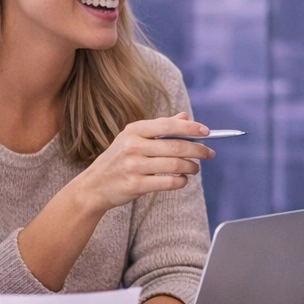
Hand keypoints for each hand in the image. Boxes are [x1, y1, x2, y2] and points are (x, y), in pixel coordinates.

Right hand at [68, 114, 213, 215]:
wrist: (94, 186)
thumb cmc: (118, 160)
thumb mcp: (133, 138)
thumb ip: (159, 128)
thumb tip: (185, 117)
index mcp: (134, 130)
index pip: (169, 125)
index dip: (191, 128)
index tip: (206, 132)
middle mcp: (133, 146)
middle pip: (176, 146)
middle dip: (198, 150)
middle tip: (209, 153)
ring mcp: (134, 166)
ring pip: (175, 165)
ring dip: (191, 167)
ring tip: (195, 168)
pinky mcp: (136, 185)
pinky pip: (169, 183)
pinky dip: (181, 182)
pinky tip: (183, 180)